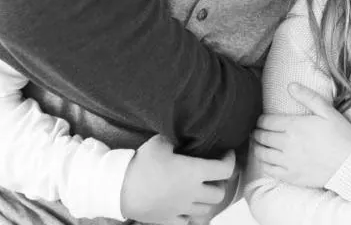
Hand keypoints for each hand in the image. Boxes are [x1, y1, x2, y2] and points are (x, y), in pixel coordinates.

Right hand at [120, 134, 235, 224]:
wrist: (121, 189)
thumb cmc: (142, 164)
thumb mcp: (160, 142)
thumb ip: (177, 138)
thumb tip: (184, 134)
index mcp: (194, 172)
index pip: (225, 169)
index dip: (230, 160)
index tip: (226, 153)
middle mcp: (192, 193)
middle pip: (219, 193)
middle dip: (220, 183)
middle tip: (213, 173)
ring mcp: (182, 209)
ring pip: (207, 210)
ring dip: (207, 200)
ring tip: (201, 189)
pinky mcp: (170, 220)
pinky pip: (188, 221)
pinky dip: (191, 214)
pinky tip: (186, 205)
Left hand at [251, 83, 350, 186]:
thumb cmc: (341, 135)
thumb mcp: (327, 111)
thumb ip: (307, 96)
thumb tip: (290, 85)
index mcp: (294, 126)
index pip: (267, 121)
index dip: (260, 120)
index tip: (261, 119)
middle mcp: (288, 144)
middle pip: (262, 137)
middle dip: (257, 132)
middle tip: (256, 130)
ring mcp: (288, 162)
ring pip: (262, 154)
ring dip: (257, 147)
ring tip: (257, 143)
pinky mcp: (292, 176)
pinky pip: (270, 170)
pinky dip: (264, 164)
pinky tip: (266, 160)